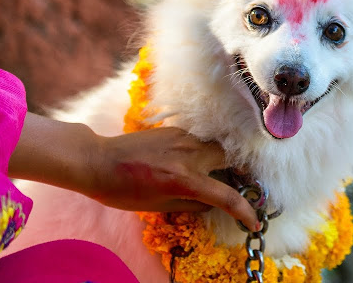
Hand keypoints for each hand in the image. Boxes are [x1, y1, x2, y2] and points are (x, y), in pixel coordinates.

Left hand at [9, 113, 258, 230]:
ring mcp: (182, 138)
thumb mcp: (160, 205)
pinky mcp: (174, 130)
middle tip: (239, 185)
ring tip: (216, 173)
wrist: (98, 161)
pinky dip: (203, 152)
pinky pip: (199, 140)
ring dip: (222, 160)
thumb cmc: (124, 190)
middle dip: (239, 172)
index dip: (245, 212)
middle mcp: (188, 154)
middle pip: (230, 158)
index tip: (254, 223)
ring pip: (216, 146)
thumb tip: (214, 202)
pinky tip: (193, 161)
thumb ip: (193, 202)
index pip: (226, 196)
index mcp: (184, 179)